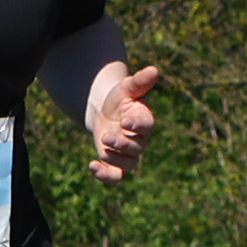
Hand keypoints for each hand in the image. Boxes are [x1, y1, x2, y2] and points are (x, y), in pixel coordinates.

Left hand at [85, 64, 161, 182]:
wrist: (106, 113)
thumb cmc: (119, 99)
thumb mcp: (126, 88)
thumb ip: (139, 81)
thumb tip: (154, 70)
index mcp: (144, 121)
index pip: (145, 126)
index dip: (136, 127)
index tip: (126, 123)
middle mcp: (139, 141)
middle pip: (136, 149)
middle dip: (121, 144)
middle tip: (106, 137)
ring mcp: (128, 154)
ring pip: (127, 163)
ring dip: (114, 158)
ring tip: (102, 148)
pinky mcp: (115, 163)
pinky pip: (116, 176)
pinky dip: (105, 176)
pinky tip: (92, 166)